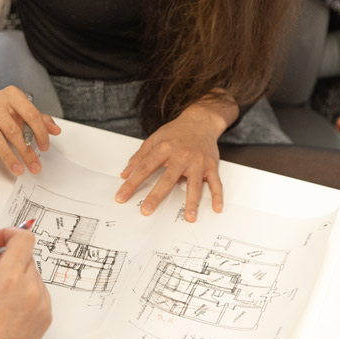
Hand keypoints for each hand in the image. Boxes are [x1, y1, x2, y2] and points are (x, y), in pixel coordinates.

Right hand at [0, 85, 60, 175]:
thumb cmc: (3, 108)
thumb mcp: (22, 109)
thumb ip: (40, 119)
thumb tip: (56, 130)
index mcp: (11, 95)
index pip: (30, 114)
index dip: (40, 133)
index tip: (45, 147)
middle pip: (12, 130)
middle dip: (25, 151)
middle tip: (34, 166)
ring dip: (8, 156)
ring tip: (18, 169)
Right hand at [0, 227, 50, 338]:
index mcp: (10, 278)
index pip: (23, 238)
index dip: (7, 234)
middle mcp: (31, 288)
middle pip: (26, 256)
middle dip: (8, 258)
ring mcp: (42, 303)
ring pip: (32, 275)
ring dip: (17, 276)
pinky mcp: (46, 316)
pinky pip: (38, 293)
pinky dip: (24, 293)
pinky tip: (8, 309)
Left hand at [115, 101, 234, 221]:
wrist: (200, 121)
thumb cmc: (176, 132)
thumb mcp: (154, 139)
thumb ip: (139, 157)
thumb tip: (125, 174)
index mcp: (164, 148)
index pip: (144, 168)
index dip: (131, 183)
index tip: (122, 197)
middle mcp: (181, 156)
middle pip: (167, 179)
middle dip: (156, 196)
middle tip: (146, 210)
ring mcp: (197, 162)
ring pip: (194, 184)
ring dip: (192, 202)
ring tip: (190, 217)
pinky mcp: (211, 166)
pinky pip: (215, 182)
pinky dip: (218, 195)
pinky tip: (216, 208)